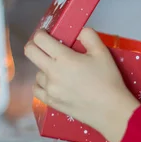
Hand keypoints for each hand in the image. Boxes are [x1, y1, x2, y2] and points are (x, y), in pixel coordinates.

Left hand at [24, 28, 140, 141]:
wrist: (110, 109)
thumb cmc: (107, 79)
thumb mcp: (102, 52)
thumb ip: (88, 36)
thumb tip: (78, 32)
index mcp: (63, 58)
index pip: (40, 39)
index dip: (41, 33)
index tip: (47, 33)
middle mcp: (52, 72)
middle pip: (30, 52)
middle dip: (35, 45)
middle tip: (46, 46)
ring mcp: (49, 89)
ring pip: (37, 72)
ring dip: (44, 67)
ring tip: (59, 69)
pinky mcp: (50, 102)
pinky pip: (37, 89)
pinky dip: (42, 83)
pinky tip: (52, 83)